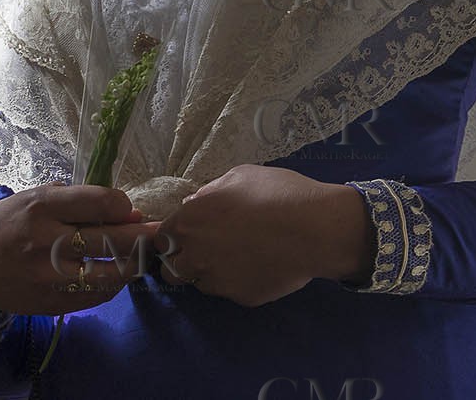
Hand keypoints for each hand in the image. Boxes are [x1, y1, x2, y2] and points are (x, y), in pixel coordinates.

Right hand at [0, 181, 163, 315]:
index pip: (102, 202)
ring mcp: (49, 276)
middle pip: (114, 239)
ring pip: (111, 273)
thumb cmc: (5, 224)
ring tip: (141, 256)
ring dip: (134, 264)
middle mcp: (47, 240)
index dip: (125, 205)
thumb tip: (129, 213)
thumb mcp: (35, 199)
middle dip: (146, 235)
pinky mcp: (51, 303)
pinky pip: (96, 296)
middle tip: (163, 233)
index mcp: (42, 206)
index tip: (129, 209)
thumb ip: (79, 202)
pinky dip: (112, 285)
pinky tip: (115, 274)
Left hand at [152, 164, 371, 306]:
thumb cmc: (276, 193)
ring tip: (236, 257)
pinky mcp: (239, 298)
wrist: (314, 229)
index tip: (189, 234)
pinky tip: (258, 266)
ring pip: (199, 283)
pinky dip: (238, 281)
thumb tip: (195, 203)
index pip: (161, 238)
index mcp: (189, 221)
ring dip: (209, 272)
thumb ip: (210, 192)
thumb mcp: (239, 177)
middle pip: (171, 269)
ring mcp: (217, 281)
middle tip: (207, 249)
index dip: (174, 236)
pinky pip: (230, 291)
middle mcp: (195, 254)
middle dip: (182, 260)